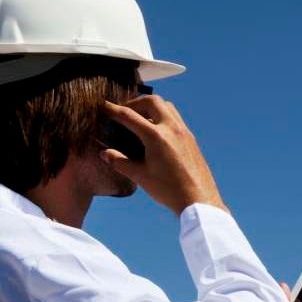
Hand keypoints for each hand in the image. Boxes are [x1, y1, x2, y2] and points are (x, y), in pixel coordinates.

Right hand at [100, 95, 227, 214]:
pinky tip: (156, 130)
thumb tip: (104, 153)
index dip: (113, 109)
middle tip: (124, 112)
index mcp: (156, 137)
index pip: (129, 116)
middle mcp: (172, 128)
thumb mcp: (140, 176)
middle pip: (151, 101)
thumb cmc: (168, 190)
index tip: (103, 106)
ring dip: (151, 106)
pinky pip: (175, 117)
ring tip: (140, 118)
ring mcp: (184, 132)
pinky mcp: (191, 138)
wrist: (199, 199)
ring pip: (166, 106)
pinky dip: (162, 115)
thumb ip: (120, 162)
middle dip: (135, 103)